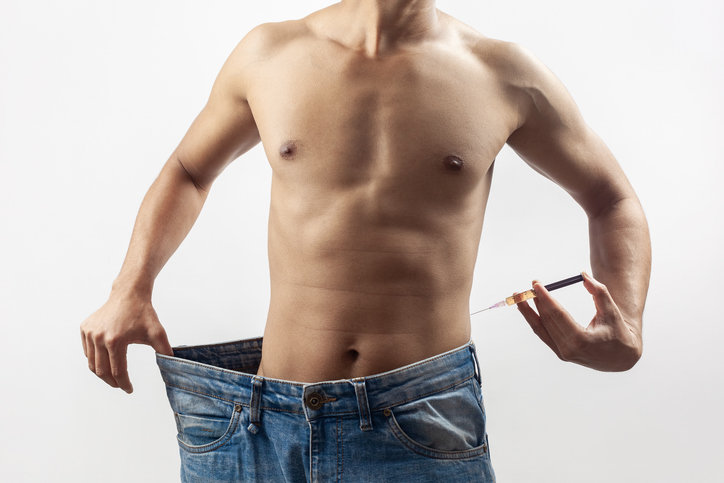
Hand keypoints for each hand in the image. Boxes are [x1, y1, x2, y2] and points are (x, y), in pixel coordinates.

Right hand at [80, 290, 173, 392]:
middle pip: (102, 371)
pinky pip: (87, 352)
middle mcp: (99, 338)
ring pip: (92, 363)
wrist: (129, 294)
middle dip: (112, 382)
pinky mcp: (85, 329)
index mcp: (116, 341)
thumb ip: (165, 351)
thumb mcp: (157, 333)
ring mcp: (89, 333)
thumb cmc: (144, 313)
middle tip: (121, 386)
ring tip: (114, 376)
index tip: (130, 390)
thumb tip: (173, 367)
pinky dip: (95, 360)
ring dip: (102, 373)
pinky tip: (106, 361)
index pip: (118, 372)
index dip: (124, 384)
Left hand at [516, 271, 641, 370]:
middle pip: (546, 320)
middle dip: (536, 301)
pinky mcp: (559, 352)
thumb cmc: (618, 331)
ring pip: (540, 328)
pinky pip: (543, 334)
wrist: (621, 357)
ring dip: (528, 312)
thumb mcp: (612, 311)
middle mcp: (568, 349)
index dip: (545, 298)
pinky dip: (534, 320)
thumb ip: (598, 292)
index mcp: (581, 340)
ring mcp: (562, 353)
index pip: (558, 315)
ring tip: (518, 297)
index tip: (536, 285)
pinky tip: (526, 309)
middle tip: (530, 285)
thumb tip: (582, 275)